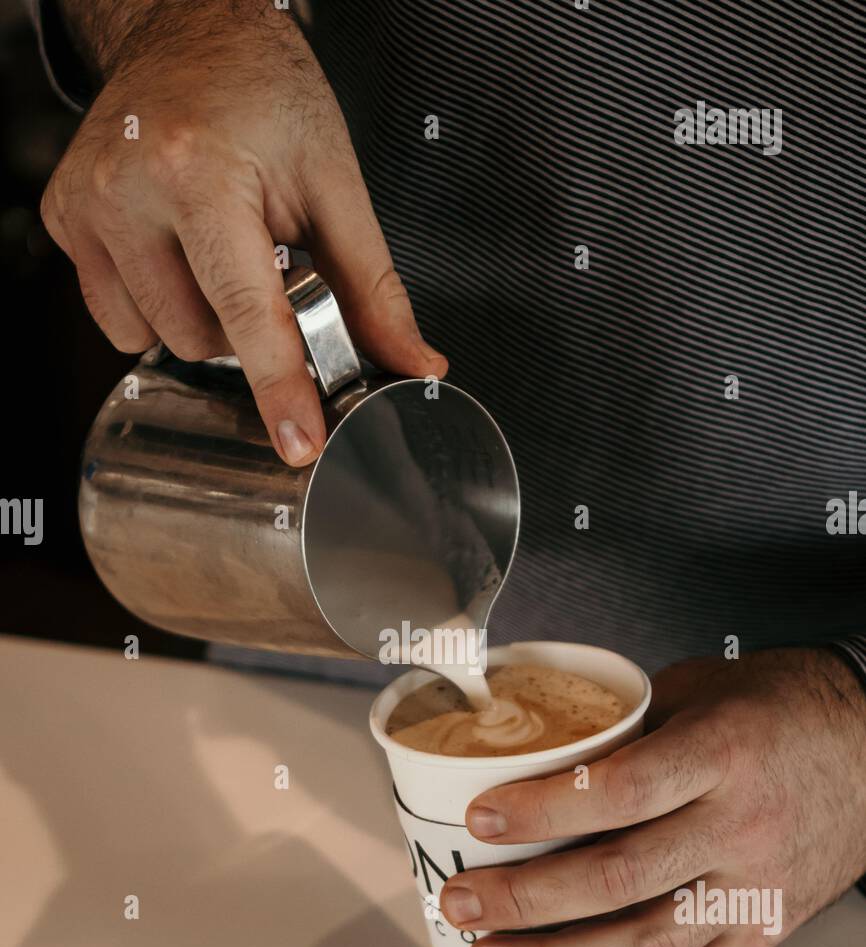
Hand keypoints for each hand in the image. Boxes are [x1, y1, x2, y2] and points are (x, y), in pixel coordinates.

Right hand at [41, 4, 446, 464]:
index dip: (279, 386)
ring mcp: (85, 205)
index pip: (246, 312)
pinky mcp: (62, 216)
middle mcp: (128, 189)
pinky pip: (115, 317)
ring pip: (155, 338)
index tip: (299, 442)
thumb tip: (411, 361)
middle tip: (264, 262)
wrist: (189, 29)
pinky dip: (156, 304)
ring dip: (201, 318)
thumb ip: (372, 285)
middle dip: (245, 324)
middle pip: (201, 339)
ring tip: (217, 248)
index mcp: (200, 173)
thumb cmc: (263, 93)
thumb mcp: (334, 180)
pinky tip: (174, 251)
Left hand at [439, 648, 865, 946]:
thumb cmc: (779, 708)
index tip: (481, 819)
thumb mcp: (699, 688)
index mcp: (720, 755)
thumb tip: (531, 755)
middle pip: (619, 878)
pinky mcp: (763, 934)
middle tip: (460, 904)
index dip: (543, 811)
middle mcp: (738, 829)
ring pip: (645, 945)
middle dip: (527, 898)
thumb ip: (624, 727)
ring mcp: (752, 891)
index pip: (619, 791)